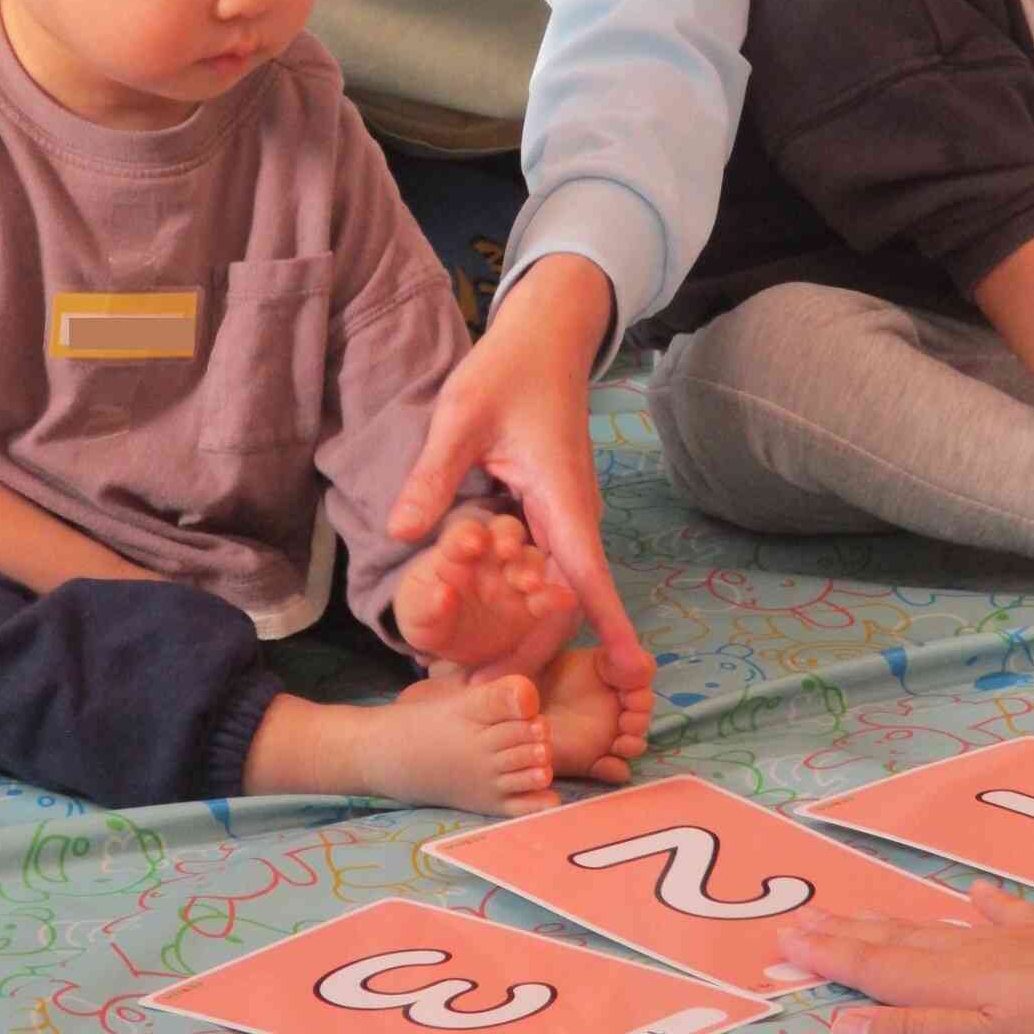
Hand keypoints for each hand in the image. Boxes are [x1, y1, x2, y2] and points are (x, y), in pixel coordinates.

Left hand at [387, 254, 653, 690]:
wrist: (545, 336)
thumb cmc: (508, 369)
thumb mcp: (460, 417)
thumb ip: (433, 477)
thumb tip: (402, 535)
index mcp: (563, 498)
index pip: (590, 577)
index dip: (610, 628)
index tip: (632, 676)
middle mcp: (574, 516)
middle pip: (568, 601)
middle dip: (539, 650)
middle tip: (490, 696)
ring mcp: (566, 517)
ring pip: (556, 589)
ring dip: (527, 629)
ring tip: (477, 674)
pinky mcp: (552, 513)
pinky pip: (544, 568)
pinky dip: (521, 600)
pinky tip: (485, 625)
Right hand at [778, 881, 1033, 1033]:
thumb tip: (837, 1025)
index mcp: (948, 983)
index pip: (874, 969)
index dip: (827, 957)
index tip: (782, 942)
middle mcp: (969, 953)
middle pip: (894, 944)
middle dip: (843, 935)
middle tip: (798, 921)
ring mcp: (1011, 942)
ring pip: (935, 929)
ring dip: (889, 923)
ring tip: (855, 910)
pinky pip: (1005, 915)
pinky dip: (982, 905)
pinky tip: (974, 892)